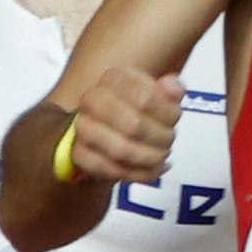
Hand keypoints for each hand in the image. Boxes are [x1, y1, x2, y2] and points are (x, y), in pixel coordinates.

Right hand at [61, 66, 183, 185]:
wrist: (103, 129)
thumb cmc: (135, 110)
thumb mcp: (159, 95)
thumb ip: (171, 90)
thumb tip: (173, 87)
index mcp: (114, 78)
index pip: (146, 98)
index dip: (167, 115)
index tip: (173, 121)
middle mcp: (93, 98)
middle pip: (135, 126)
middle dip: (159, 140)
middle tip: (168, 144)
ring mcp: (82, 126)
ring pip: (121, 150)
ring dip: (148, 159)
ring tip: (159, 158)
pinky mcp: (78, 153)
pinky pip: (109, 169)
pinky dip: (134, 174)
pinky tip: (147, 169)